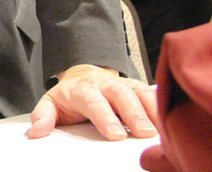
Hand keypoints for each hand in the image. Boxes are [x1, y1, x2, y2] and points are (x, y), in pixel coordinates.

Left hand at [28, 64, 157, 140]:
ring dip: (153, 110)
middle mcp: (105, 84)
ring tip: (164, 129)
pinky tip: (173, 119)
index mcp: (83, 89)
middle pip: (121, 95)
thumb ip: (43, 116)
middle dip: (134, 114)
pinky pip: (154, 94)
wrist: (83, 75)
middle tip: (144, 133)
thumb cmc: (70, 96)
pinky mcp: (139, 88)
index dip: (105, 117)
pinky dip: (164, 105)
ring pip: (141, 93)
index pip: (93, 102)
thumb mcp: (51, 103)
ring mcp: (124, 84)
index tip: (115, 135)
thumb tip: (38, 131)